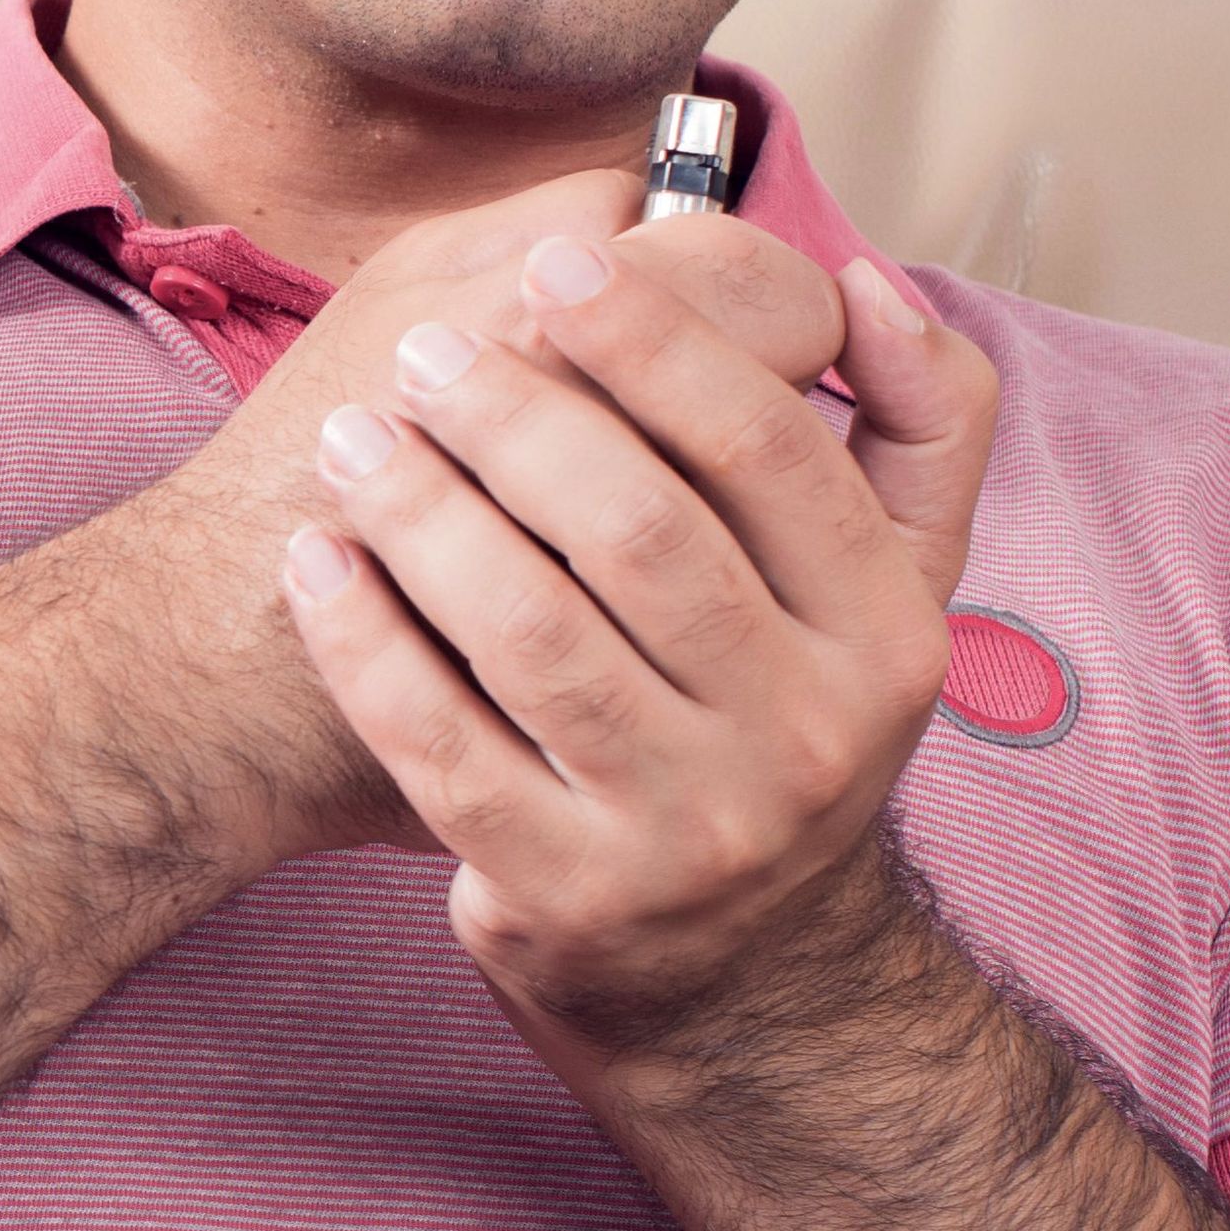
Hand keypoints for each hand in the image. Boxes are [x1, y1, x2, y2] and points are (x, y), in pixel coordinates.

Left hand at [119, 173, 875, 868]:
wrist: (742, 970)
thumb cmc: (779, 716)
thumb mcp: (887, 592)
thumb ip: (914, 427)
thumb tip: (869, 284)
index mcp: (889, 632)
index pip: (771, 450)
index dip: (657, 340)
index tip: (554, 260)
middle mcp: (806, 736)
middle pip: (640, 531)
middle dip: (514, 417)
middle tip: (424, 351)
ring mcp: (687, 826)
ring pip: (531, 633)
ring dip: (423, 514)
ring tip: (353, 436)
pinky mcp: (570, 892)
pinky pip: (442, 747)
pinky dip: (365, 642)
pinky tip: (315, 560)